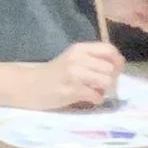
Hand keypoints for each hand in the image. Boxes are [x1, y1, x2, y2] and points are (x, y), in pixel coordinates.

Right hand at [0, 41, 124, 110]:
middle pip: (110, 68)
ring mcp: (74, 74)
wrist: (30, 86)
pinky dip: (96, 99)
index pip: (109, 49)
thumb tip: (117, 68)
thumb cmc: (55, 74)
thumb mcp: (73, 59)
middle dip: (111, 80)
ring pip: (106, 81)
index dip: (117, 61)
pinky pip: (96, 95)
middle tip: (102, 86)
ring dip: (104, 90)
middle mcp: (78, 58)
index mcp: (80, 48)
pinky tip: (89, 99)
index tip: (115, 71)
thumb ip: (93, 59)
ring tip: (95, 92)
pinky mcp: (71, 90)